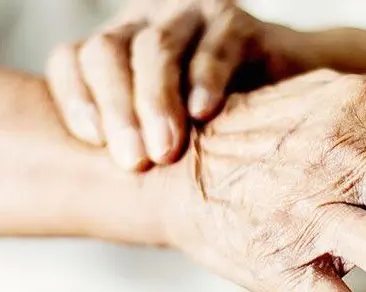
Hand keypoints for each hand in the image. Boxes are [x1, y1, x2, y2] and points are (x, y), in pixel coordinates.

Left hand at [46, 0, 294, 169]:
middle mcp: (148, 24)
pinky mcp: (238, 24)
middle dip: (116, 108)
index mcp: (120, 49)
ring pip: (156, 48)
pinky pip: (215, 48)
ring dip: (156, 101)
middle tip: (134, 162)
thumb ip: (137, 145)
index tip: (94, 142)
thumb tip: (99, 199)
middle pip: (108, 51)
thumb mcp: (171, 135)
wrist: (292, 95)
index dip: (74, 97)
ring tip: (165, 150)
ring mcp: (192, 18)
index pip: (73, 59)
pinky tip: (204, 113)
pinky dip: (206, 80)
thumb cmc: (220, 128)